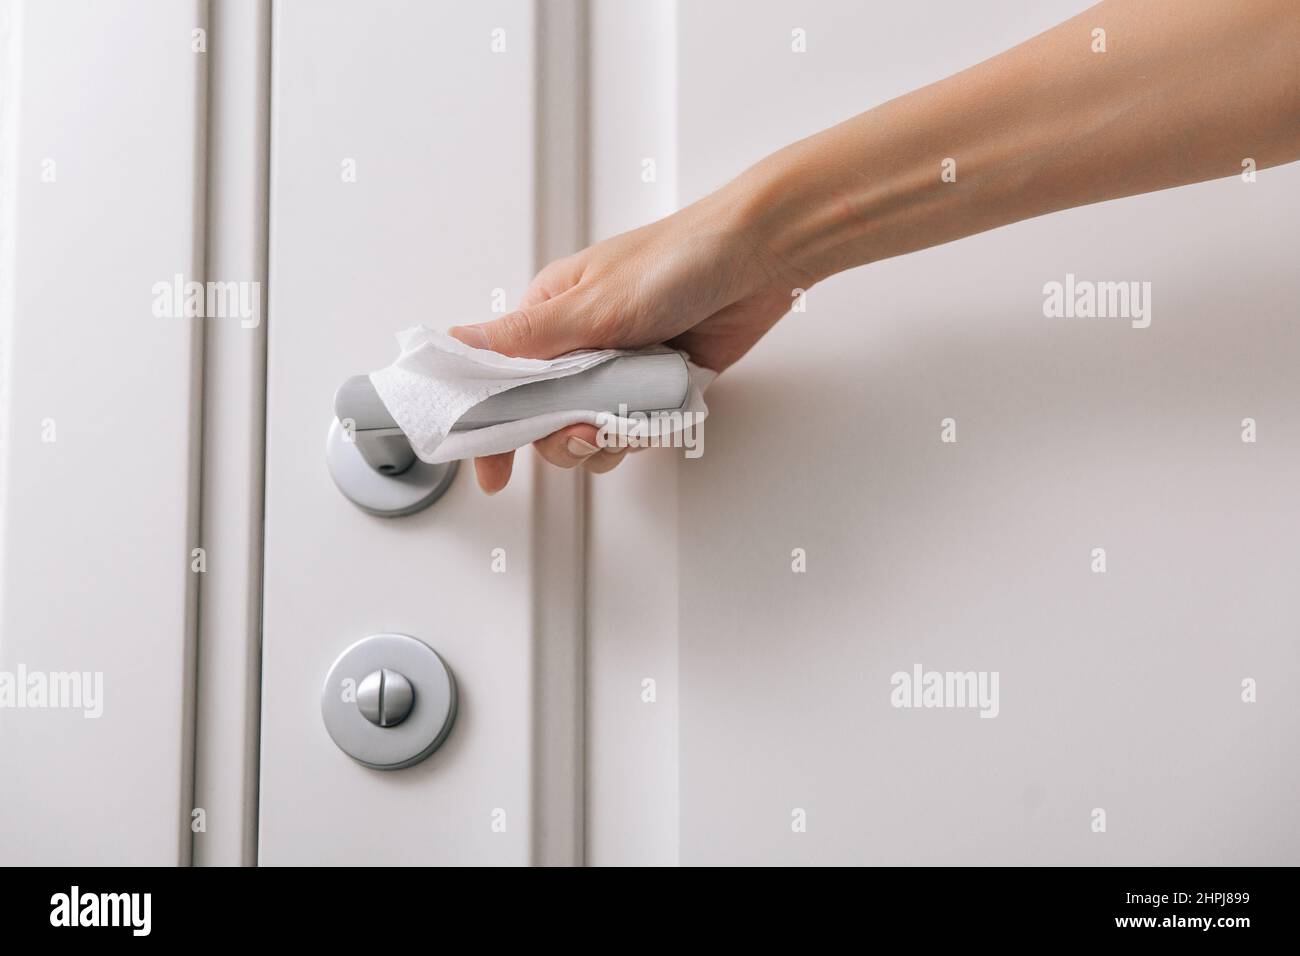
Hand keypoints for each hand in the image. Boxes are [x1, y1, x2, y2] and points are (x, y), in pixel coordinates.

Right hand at [449, 185, 810, 492]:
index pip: (499, 381)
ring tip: (632, 418)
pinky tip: (661, 412)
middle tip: (588, 430)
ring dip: (609, 437)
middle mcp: (578, 345)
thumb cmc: (677, 260)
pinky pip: (635, 431)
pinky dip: (646, 432)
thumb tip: (457, 344)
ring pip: (590, 433)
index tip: (491, 471)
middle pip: (544, 421)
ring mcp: (618, 369)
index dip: (491, 428)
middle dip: (563, 437)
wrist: (757, 262)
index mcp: (548, 316)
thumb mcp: (591, 304)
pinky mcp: (655, 386)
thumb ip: (524, 339)